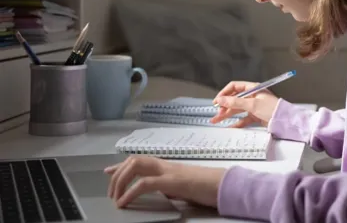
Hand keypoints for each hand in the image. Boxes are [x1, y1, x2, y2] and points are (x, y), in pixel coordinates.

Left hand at [104, 155, 225, 208]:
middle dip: (118, 175)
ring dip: (121, 181)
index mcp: (167, 166)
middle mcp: (165, 165)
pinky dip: (130, 193)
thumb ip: (167, 186)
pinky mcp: (171, 181)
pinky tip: (124, 203)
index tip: (108, 171)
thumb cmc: (205, 188)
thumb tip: (157, 191)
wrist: (222, 185)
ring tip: (116, 198)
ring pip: (136, 166)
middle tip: (111, 193)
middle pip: (134, 160)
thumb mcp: (181, 187)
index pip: (140, 160)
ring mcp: (168, 171)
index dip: (121, 165)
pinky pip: (144, 184)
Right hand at [210, 80, 279, 127]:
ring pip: (237, 109)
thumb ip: (235, 102)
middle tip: (216, 113)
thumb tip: (221, 100)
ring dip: (227, 114)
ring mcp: (253, 106)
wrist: (285, 121)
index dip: (225, 93)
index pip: (235, 87)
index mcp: (253, 88)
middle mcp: (252, 96)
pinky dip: (236, 122)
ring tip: (217, 120)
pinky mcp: (255, 115)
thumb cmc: (273, 108)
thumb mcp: (252, 104)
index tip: (217, 101)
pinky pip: (243, 118)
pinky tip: (230, 126)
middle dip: (224, 106)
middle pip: (234, 99)